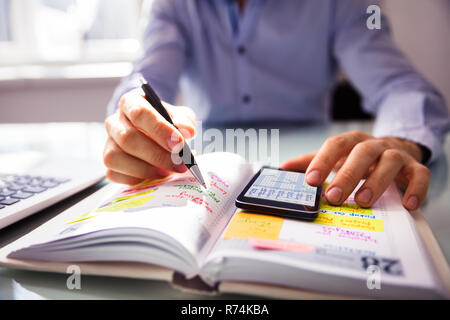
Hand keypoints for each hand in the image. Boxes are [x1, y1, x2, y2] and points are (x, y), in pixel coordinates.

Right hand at [103, 88, 196, 184]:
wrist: (157, 135)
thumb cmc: (167, 123)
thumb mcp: (180, 116)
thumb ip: (184, 121)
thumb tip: (187, 131)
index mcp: (130, 103)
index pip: (139, 113)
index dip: (160, 130)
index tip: (179, 144)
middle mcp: (114, 122)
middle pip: (128, 139)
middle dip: (157, 155)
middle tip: (180, 165)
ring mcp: (108, 143)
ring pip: (116, 158)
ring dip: (145, 170)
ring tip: (167, 172)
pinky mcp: (108, 163)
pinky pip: (114, 174)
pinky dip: (136, 179)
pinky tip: (153, 176)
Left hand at [281, 131, 429, 210]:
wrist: (396, 149)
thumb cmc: (359, 158)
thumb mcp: (336, 157)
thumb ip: (311, 161)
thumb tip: (283, 168)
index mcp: (352, 142)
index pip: (335, 145)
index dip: (323, 160)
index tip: (310, 180)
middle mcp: (374, 145)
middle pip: (361, 153)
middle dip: (347, 174)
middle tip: (333, 196)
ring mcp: (396, 155)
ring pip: (390, 161)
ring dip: (377, 181)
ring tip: (363, 201)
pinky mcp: (415, 167)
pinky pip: (420, 175)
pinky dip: (416, 188)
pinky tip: (407, 204)